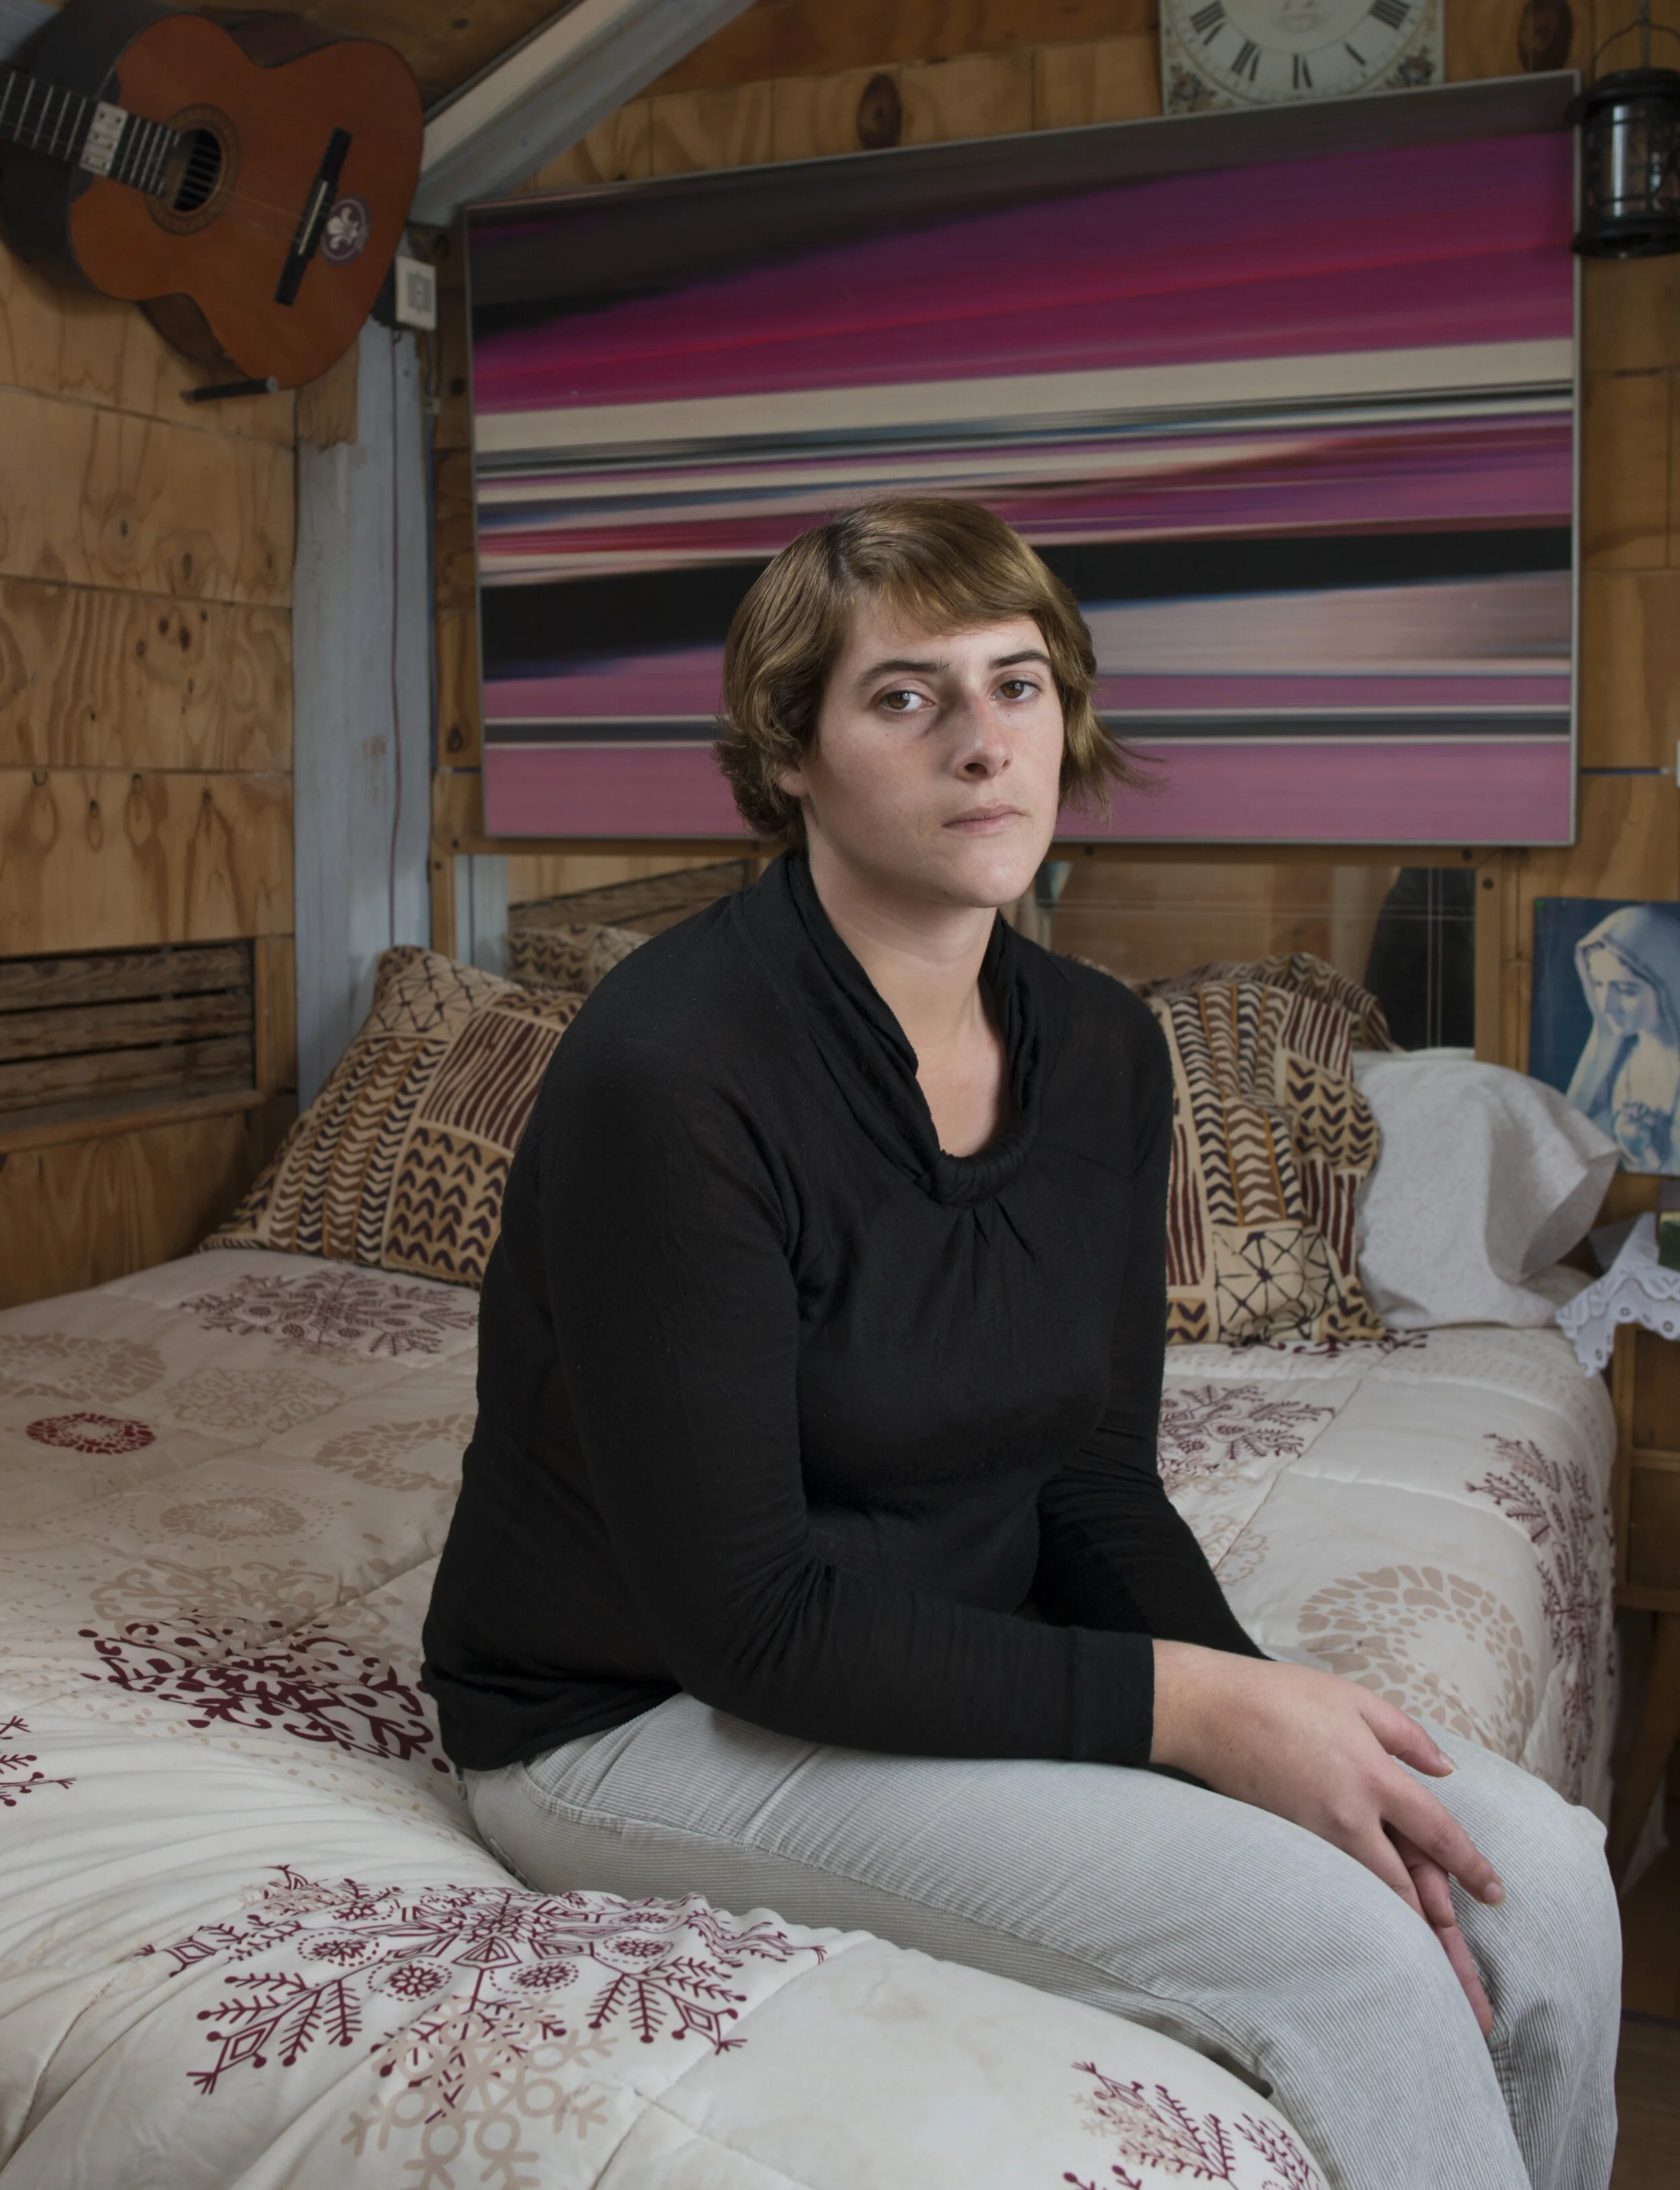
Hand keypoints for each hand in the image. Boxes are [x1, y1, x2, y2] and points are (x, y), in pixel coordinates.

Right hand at [1151, 1643, 1500, 2033]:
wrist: (1210, 1711)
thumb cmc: (1283, 1697)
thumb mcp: (1356, 1701)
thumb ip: (1408, 1737)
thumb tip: (1446, 1771)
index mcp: (1374, 1777)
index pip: (1437, 1834)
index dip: (1471, 1866)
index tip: (1494, 1893)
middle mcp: (1350, 1820)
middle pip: (1409, 1894)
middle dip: (1445, 1946)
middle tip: (1472, 1999)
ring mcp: (1316, 1840)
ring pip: (1372, 1903)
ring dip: (1405, 1949)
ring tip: (1431, 1991)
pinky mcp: (1289, 1848)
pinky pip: (1337, 1891)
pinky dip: (1361, 1923)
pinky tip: (1373, 1948)